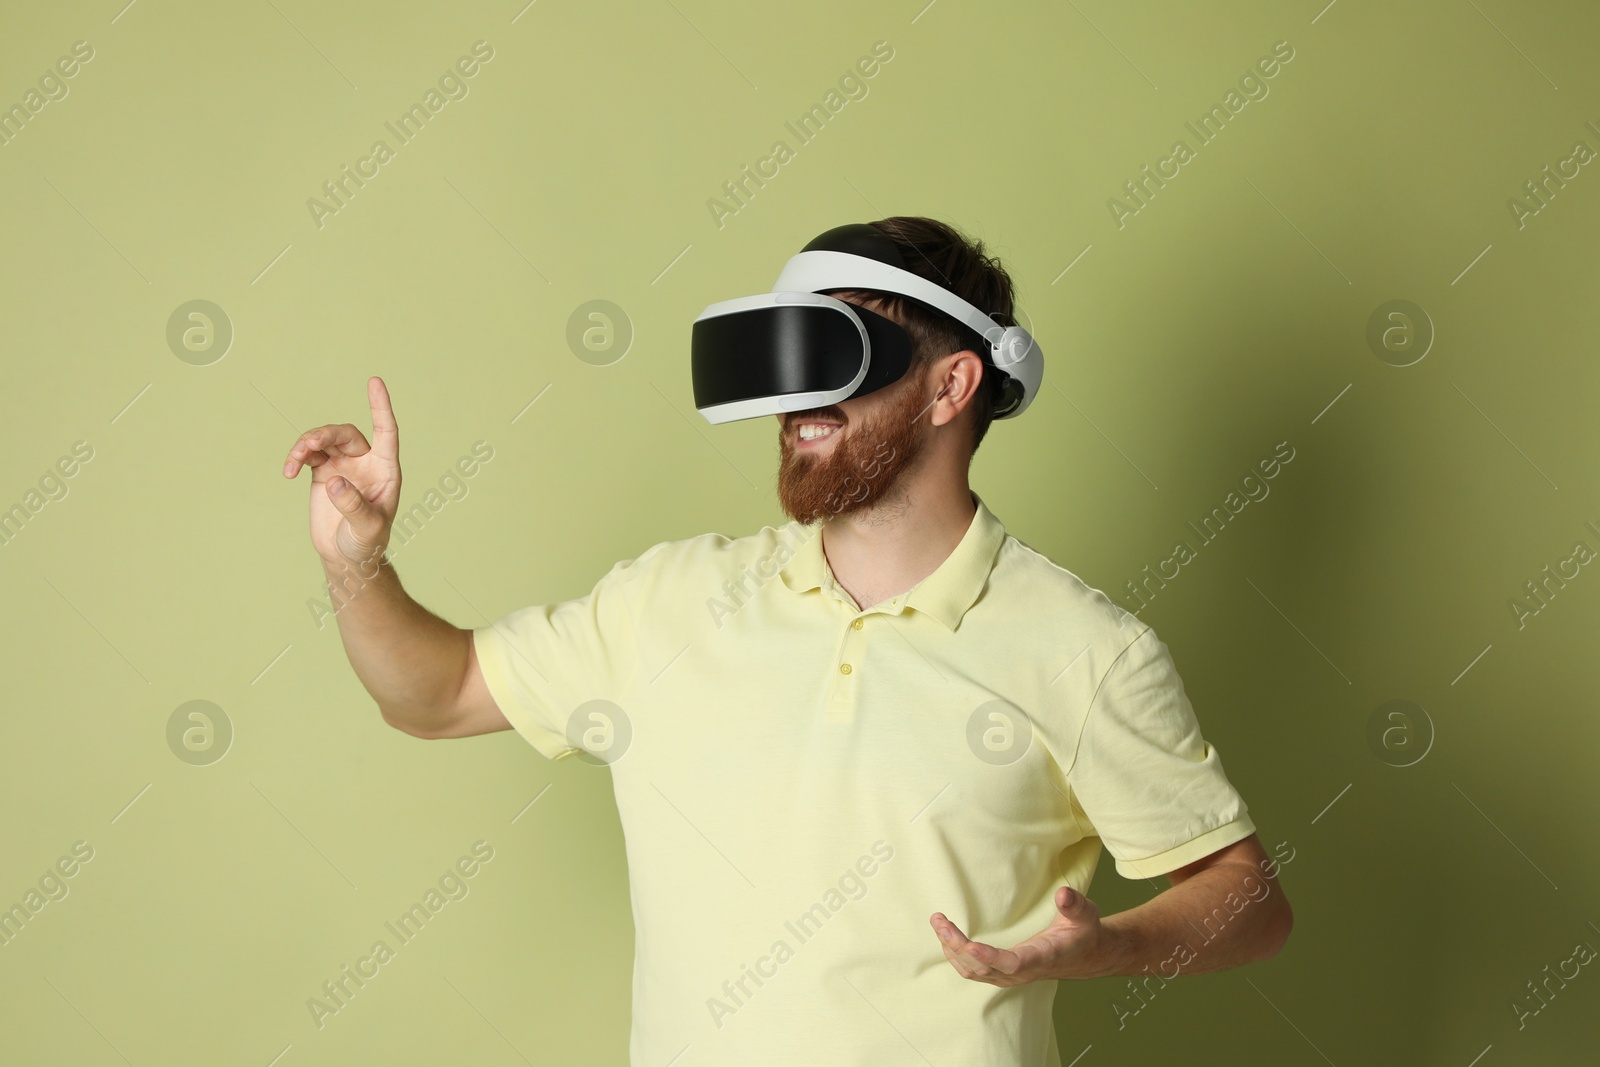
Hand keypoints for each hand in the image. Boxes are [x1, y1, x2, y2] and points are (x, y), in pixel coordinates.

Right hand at [282, 376, 401, 568]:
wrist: (348, 557)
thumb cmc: (367, 543)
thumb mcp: (366, 528)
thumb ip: (354, 506)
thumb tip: (335, 481)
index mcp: (385, 469)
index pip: (387, 431)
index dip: (381, 406)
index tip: (374, 381)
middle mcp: (366, 463)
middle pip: (345, 434)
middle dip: (324, 434)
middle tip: (308, 446)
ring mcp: (344, 466)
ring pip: (324, 441)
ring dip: (306, 444)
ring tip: (294, 460)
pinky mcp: (324, 474)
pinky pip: (309, 455)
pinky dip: (297, 457)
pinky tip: (289, 471)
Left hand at [930, 885, 1107, 985]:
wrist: (1084, 955)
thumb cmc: (1082, 933)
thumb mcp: (1085, 915)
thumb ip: (1075, 905)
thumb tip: (1064, 894)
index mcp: (1042, 957)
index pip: (1013, 963)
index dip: (991, 958)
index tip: (970, 946)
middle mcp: (1022, 972)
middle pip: (983, 968)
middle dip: (958, 946)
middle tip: (940, 921)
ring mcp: (1010, 976)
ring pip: (973, 971)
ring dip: (951, 949)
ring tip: (938, 922)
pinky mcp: (1002, 973)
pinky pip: (973, 970)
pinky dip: (956, 955)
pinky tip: (946, 936)